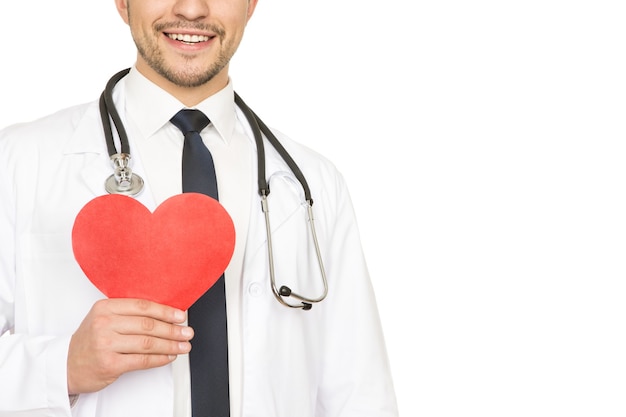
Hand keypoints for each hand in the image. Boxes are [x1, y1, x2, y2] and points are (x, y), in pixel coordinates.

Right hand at [67, 298, 193, 393]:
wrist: (66, 365)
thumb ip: (129, 313)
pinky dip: (159, 358)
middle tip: (187, 332)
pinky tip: (169, 356)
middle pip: (147, 325)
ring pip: (147, 343)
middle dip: (172, 329)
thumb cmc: (91, 341)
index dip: (165, 311)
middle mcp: (104, 324)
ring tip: (183, 345)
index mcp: (105, 307)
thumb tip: (166, 314)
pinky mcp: (109, 364)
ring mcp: (106, 344)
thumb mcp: (103, 319)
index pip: (142, 306)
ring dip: (170, 345)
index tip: (180, 315)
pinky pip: (142, 360)